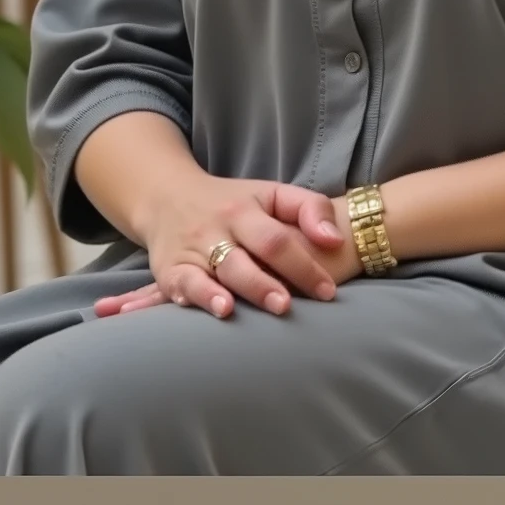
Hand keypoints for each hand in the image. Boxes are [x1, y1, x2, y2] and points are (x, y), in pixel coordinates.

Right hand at [93, 173, 347, 320]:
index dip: (304, 266)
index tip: (327, 292)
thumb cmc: (234, 203)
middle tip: (287, 306)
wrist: (168, 197)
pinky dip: (196, 297)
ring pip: (212, 273)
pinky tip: (214, 309)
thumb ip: (310, 209)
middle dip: (264, 284)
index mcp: (245, 210)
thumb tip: (335, 241)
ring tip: (242, 310)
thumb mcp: (272, 194)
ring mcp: (193, 250)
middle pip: (244, 258)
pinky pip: (181, 284)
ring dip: (228, 292)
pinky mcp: (170, 270)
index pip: (277, 239)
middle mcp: (218, 229)